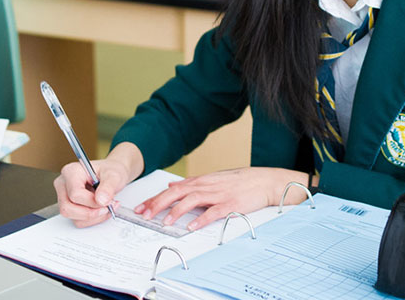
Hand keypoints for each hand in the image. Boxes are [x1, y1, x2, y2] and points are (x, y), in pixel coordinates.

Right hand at [54, 142, 142, 227]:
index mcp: (71, 172)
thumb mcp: (113, 175)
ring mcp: (64, 196)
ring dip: (93, 218)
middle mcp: (63, 184)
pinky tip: (101, 210)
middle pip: (67, 208)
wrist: (110, 175)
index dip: (92, 202)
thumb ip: (108, 187)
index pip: (75, 194)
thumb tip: (101, 200)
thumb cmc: (109, 171)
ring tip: (106, 208)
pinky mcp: (69, 206)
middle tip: (107, 208)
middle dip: (90, 213)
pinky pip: (78, 220)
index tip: (107, 202)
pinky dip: (92, 220)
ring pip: (72, 217)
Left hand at [135, 167, 309, 231]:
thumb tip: (172, 184)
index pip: (172, 190)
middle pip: (177, 193)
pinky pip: (213, 212)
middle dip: (159, 204)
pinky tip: (192, 227)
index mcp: (200, 181)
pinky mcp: (230, 204)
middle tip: (145, 215)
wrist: (263, 181)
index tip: (140, 208)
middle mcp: (206, 186)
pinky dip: (201, 219)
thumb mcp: (211, 179)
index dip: (155, 198)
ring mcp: (218, 194)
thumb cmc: (238, 181)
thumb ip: (191, 183)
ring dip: (177, 211)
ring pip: (192, 200)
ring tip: (165, 222)